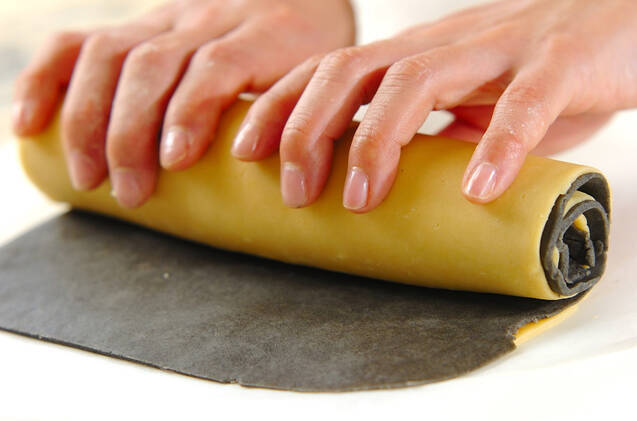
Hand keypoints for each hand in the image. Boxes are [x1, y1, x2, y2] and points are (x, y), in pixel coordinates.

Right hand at [13, 0, 354, 207]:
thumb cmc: (313, 50)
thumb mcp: (321, 79)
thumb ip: (303, 116)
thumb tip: (295, 183)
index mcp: (266, 33)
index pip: (218, 65)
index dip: (191, 111)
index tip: (174, 161)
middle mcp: (209, 18)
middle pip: (154, 64)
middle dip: (130, 132)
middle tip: (131, 192)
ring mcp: (168, 17)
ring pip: (111, 52)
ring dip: (88, 118)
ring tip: (88, 177)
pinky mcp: (142, 24)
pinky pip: (81, 41)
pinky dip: (46, 79)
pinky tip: (29, 121)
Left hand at [233, 0, 633, 210]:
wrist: (623, 18)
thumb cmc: (537, 68)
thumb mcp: (468, 103)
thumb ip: (430, 134)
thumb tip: (388, 181)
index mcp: (416, 54)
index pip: (328, 71)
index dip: (278, 107)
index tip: (243, 153)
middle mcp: (444, 43)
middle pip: (353, 71)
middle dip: (308, 128)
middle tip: (292, 191)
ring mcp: (500, 47)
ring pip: (417, 78)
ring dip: (380, 142)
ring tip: (361, 199)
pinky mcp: (560, 62)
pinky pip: (524, 101)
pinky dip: (498, 144)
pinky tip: (479, 188)